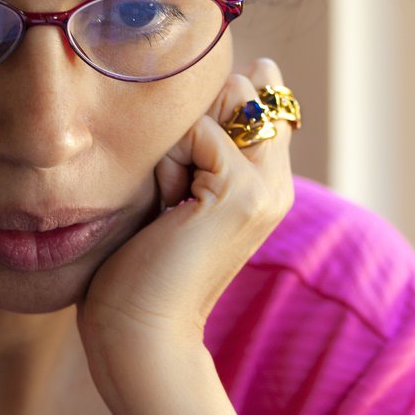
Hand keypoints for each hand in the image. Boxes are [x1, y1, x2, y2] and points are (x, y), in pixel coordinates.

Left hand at [78, 58, 296, 401]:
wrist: (142, 333)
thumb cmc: (138, 269)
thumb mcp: (173, 190)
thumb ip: (197, 142)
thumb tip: (222, 80)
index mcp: (266, 178)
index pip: (255, 94)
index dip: (205, 112)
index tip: (179, 176)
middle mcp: (276, 180)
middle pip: (240, 90)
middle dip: (189, 123)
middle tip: (171, 191)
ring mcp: (267, 187)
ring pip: (221, 103)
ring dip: (175, 144)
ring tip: (167, 201)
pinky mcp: (245, 192)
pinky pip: (198, 131)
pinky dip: (166, 164)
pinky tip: (165, 211)